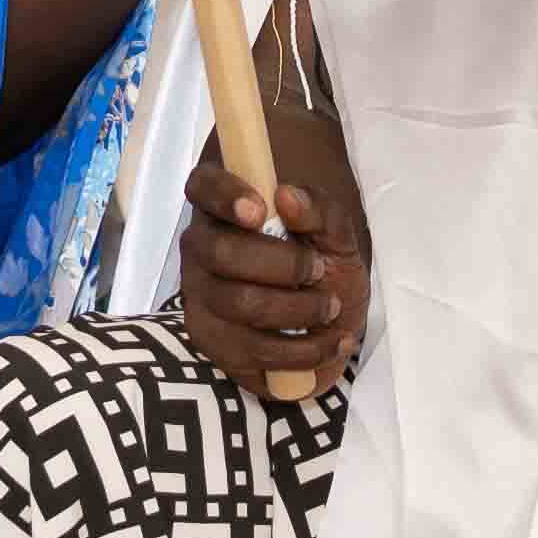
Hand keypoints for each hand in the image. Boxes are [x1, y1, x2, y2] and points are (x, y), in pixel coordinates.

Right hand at [178, 137, 369, 391]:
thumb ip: (319, 211)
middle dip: (282, 265)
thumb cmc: (324, 264)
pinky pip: (251, 349)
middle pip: (220, 252)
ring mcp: (200, 297)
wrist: (328, 321)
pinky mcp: (211, 342)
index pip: (203, 187)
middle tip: (320, 271)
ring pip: (238, 304)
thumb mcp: (337, 234)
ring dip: (299, 310)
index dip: (224, 196)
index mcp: (223, 207)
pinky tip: (332, 342)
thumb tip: (287, 196)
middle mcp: (200, 249)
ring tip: (331, 309)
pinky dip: (303, 351)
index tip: (260, 211)